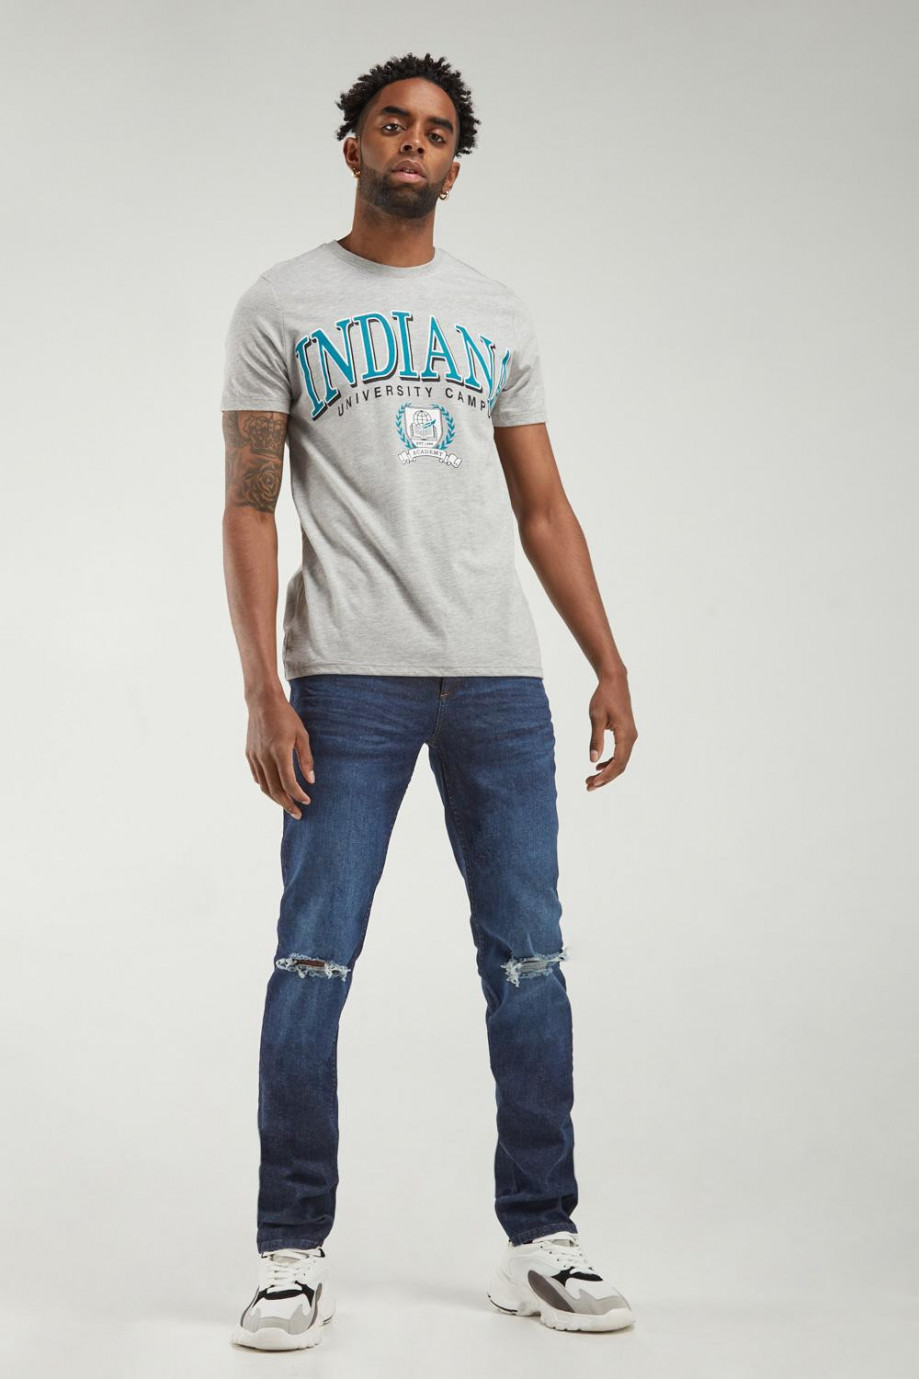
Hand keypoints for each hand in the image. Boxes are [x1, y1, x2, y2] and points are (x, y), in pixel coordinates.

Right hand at [245, 692, 314, 818]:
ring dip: (276, 798)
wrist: (262, 702)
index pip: (288, 783)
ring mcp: (254, 757)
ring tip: (287, 804)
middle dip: (287, 804)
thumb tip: (310, 780)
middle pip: (275, 790)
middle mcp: (264, 757)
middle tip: (298, 813)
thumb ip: (306, 759)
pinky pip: (258, 777)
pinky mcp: (249, 755)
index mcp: (279, 752)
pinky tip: (275, 789)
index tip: (307, 801)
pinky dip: (266, 787)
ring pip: (264, 787)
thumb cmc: (286, 717)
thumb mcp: (302, 735)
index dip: (298, 795)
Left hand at [586, 669, 637, 790]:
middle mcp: (631, 738)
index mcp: (625, 735)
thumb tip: (593, 760)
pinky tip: (598, 766)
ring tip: (590, 779)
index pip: (618, 762)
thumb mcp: (596, 718)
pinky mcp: (627, 734)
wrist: (615, 682)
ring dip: (607, 772)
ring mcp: (630, 736)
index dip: (606, 776)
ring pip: (621, 761)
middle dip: (605, 778)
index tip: (592, 783)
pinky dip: (610, 762)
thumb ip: (596, 739)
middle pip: (621, 766)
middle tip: (588, 786)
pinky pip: (621, 753)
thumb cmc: (604, 697)